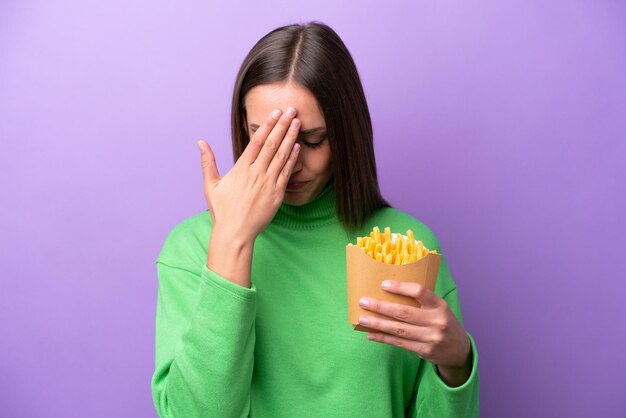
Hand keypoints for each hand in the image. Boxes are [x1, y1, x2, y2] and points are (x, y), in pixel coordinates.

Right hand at [197, 107, 300, 242]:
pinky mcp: (277, 194)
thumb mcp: (211, 185)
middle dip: (282, 125)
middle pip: (272, 144)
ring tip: (297, 123)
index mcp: (241, 168)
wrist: (234, 233)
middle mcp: (256, 173)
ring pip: (282, 156)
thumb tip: (200, 142)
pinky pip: (286, 173)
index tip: (276, 113)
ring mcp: (268, 183)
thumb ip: (208, 161)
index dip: (268, 125)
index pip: (257, 141)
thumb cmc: (222, 210)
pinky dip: (292, 159)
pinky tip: (298, 147)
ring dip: (290, 138)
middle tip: (292, 110)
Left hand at [358, 280, 471, 385]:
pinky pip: (399, 343)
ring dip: (378, 323)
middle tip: (363, 301)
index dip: (400, 288)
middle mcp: (437, 321)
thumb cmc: (443, 323)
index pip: (420, 292)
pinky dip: (383, 338)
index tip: (383, 284)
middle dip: (381, 307)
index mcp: (440, 306)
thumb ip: (421, 301)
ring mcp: (431, 338)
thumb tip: (389, 292)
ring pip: (398, 329)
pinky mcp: (424, 351)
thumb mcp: (439, 308)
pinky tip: (370, 333)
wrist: (459, 350)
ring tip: (362, 318)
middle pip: (404, 312)